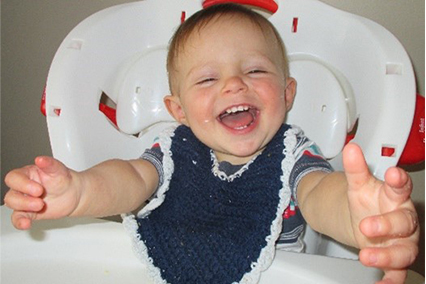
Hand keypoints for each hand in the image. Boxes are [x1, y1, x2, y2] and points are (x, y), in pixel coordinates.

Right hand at [4, 156, 79, 229]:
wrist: (74, 193)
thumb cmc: (63, 179)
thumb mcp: (59, 170)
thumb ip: (50, 164)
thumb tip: (40, 159)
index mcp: (27, 174)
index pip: (13, 178)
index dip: (23, 184)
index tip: (39, 189)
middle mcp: (22, 188)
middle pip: (11, 194)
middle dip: (24, 199)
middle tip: (40, 199)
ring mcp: (25, 201)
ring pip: (13, 206)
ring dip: (24, 208)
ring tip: (40, 206)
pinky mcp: (29, 213)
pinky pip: (18, 218)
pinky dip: (20, 222)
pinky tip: (26, 224)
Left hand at [343, 144, 419, 283]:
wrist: (365, 221)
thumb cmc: (368, 202)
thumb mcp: (358, 185)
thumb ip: (355, 168)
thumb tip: (351, 149)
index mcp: (394, 197)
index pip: (400, 188)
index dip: (399, 182)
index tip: (393, 175)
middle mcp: (402, 219)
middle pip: (404, 223)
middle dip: (387, 225)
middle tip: (366, 227)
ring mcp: (400, 241)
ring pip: (403, 250)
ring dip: (387, 256)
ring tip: (366, 257)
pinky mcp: (393, 258)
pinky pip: (397, 273)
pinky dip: (391, 281)